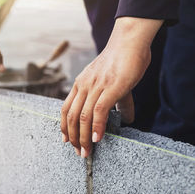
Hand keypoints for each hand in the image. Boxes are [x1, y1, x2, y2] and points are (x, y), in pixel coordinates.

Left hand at [60, 17, 162, 157]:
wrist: (130, 40)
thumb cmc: (122, 60)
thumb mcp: (112, 82)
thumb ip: (117, 102)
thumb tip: (127, 119)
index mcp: (81, 84)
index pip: (65, 109)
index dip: (64, 127)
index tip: (66, 141)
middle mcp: (84, 85)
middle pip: (71, 117)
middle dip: (73, 138)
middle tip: (79, 153)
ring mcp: (96, 86)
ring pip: (82, 117)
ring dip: (83, 138)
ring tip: (87, 152)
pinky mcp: (110, 87)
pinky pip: (99, 111)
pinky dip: (96, 127)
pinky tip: (97, 139)